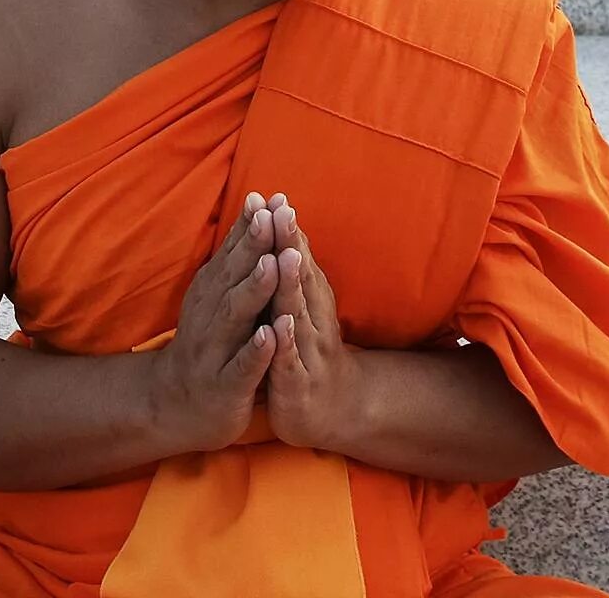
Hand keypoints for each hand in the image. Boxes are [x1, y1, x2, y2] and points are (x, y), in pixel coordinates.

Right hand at [143, 193, 282, 454]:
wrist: (173, 405)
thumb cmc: (208, 343)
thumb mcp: (218, 296)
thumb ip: (238, 256)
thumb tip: (257, 204)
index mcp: (211, 292)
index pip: (232, 253)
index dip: (249, 226)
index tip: (267, 197)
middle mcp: (209, 316)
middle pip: (233, 276)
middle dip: (254, 247)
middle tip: (272, 217)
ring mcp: (214, 351)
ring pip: (235, 317)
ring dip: (254, 290)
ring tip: (272, 265)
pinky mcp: (224, 386)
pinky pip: (241, 367)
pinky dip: (256, 351)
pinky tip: (271, 335)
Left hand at [258, 199, 363, 454]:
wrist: (332, 411)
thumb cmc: (311, 350)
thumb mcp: (304, 308)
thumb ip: (296, 271)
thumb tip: (290, 225)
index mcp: (311, 301)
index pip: (298, 259)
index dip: (287, 229)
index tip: (275, 196)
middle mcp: (314, 320)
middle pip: (301, 278)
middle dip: (290, 244)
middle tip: (283, 211)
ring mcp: (308, 352)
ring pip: (298, 314)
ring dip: (292, 285)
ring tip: (285, 255)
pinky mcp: (297, 385)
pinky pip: (289, 362)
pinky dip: (285, 343)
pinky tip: (279, 327)